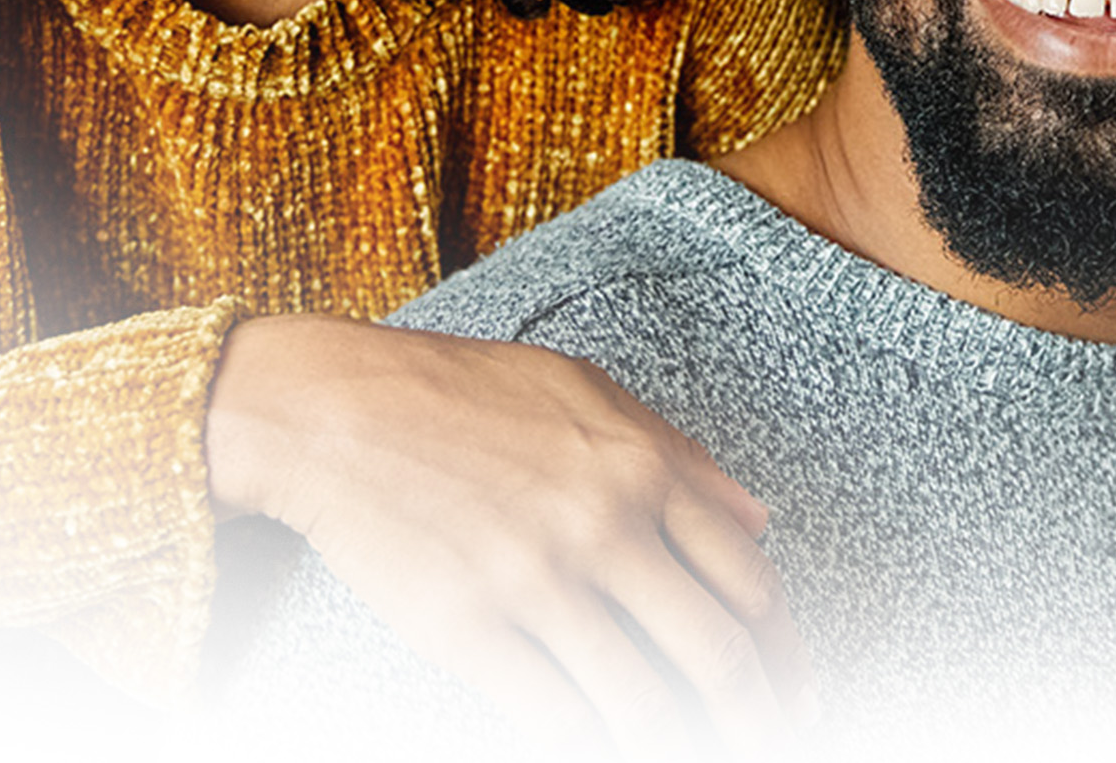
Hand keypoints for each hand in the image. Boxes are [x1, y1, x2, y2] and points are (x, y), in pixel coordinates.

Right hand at [206, 312, 806, 748]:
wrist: (324, 410)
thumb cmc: (446, 391)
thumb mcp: (577, 389)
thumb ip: (676, 453)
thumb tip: (757, 522)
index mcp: (638, 468)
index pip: (749, 584)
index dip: (785, 656)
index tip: (791, 691)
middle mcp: (602, 527)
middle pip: (717, 655)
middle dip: (760, 719)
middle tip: (772, 743)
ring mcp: (535, 583)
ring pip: (646, 704)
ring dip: (683, 747)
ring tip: (691, 754)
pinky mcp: (469, 630)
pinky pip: (557, 719)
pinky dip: (594, 749)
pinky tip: (603, 749)